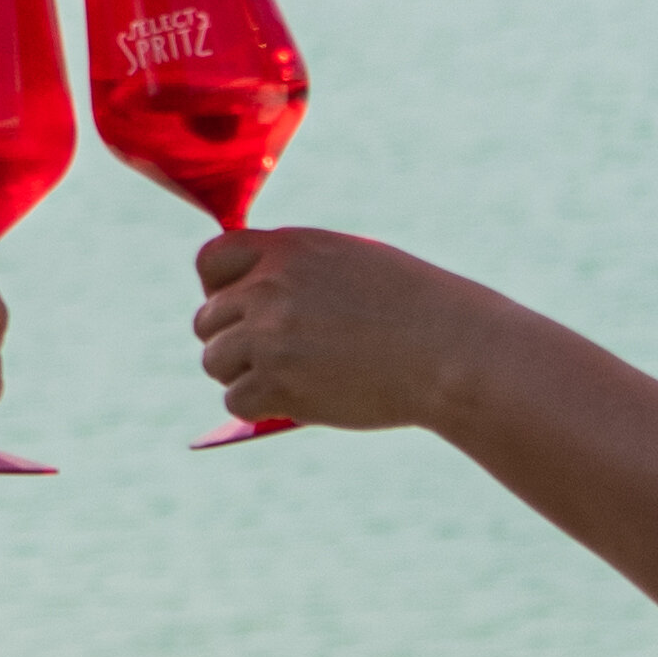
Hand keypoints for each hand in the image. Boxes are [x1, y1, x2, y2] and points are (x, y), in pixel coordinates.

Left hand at [188, 223, 489, 438]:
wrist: (450, 348)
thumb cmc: (416, 309)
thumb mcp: (352, 263)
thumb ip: (298, 273)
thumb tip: (252, 302)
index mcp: (288, 249)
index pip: (211, 261)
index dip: (218, 290)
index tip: (242, 311)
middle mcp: (269, 287)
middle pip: (207, 321)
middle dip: (233, 341)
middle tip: (273, 358)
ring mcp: (270, 335)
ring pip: (215, 362)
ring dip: (242, 376)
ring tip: (285, 381)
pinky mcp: (278, 382)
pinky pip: (236, 401)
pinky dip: (258, 407)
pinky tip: (293, 403)